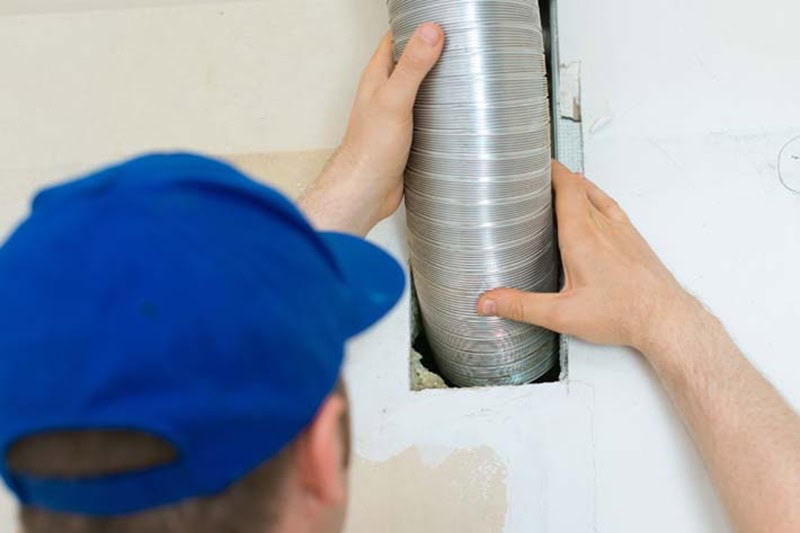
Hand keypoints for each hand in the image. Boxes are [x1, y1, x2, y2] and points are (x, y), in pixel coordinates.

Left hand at [299, 24, 443, 236]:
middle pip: (411, 65)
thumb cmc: (369, 150)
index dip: (415, 27)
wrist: (365, 192)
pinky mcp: (407, 139)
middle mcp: (385, 94)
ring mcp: (396, 117)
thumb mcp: (394, 100)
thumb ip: (412, 66)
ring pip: (420, 93)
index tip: (439, 20)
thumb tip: (430, 32)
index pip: (395, 40)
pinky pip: (427, 119)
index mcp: (377, 78)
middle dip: (433, 55)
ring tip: (466, 77)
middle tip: (460, 46)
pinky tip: (458, 117)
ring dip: (440, 86)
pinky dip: (441, 115)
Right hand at [477, 161, 696, 353]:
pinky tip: (593, 208)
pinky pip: (610, 207)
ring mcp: (621, 230)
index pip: (565, 186)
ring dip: (576, 185)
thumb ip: (522, 307)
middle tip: (537, 175)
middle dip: (555, 176)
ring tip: (560, 185)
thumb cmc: (624, 313)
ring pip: (595, 194)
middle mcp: (603, 226)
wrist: (665, 318)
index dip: (549, 169)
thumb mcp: (563, 315)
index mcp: (582, 236)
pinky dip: (595, 199)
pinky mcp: (633, 239)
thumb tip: (489, 302)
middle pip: (577, 186)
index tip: (534, 162)